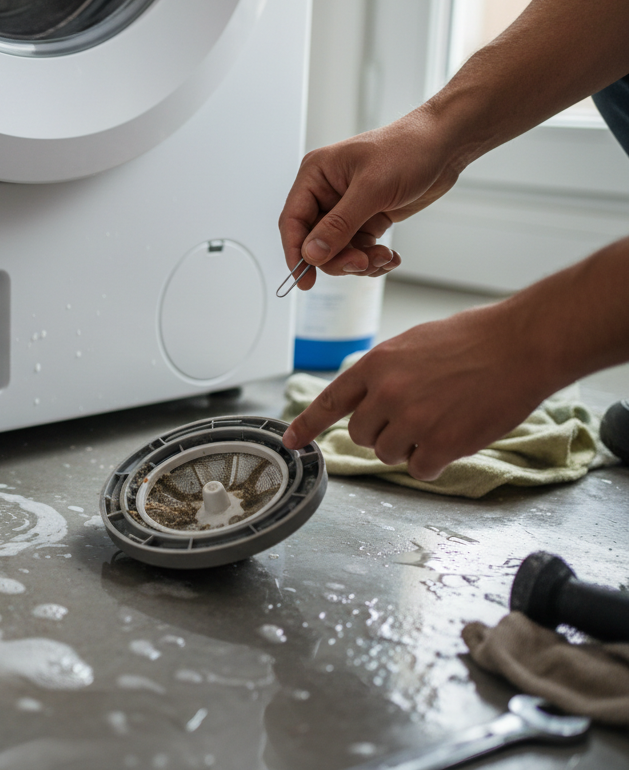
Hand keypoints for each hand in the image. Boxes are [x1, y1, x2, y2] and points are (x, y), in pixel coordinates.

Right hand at [278, 107, 463, 289]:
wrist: (445, 145)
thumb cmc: (409, 150)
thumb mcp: (371, 188)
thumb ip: (338, 224)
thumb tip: (312, 253)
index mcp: (316, 175)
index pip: (293, 220)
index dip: (296, 252)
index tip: (306, 280)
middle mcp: (327, 193)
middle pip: (316, 242)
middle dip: (339, 258)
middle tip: (361, 263)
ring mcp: (347, 208)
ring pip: (339, 250)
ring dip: (361, 260)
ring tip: (384, 257)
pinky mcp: (367, 218)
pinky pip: (359, 249)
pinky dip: (373, 258)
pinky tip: (391, 256)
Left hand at [281, 303, 551, 479]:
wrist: (520, 345)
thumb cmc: (472, 340)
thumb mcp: (412, 344)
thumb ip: (385, 373)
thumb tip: (369, 400)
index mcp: (375, 365)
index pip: (330, 401)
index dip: (307, 425)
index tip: (291, 442)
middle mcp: (386, 394)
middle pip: (360, 435)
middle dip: (382, 432)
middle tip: (417, 414)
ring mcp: (412, 420)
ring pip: (388, 455)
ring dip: (410, 447)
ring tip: (441, 419)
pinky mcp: (441, 444)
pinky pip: (419, 470)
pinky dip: (433, 463)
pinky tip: (453, 439)